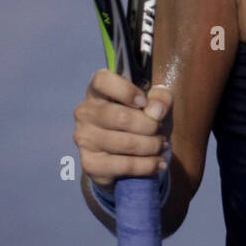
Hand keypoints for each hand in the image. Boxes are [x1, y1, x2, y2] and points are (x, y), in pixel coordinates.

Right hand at [73, 69, 171, 191]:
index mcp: (98, 90)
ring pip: (126, 143)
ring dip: (152, 146)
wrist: (125, 155)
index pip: (102, 80)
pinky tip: (158, 163)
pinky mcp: (90, 163)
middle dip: (149, 125)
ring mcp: (84, 138)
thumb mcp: (155, 104)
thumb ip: (161, 98)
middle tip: (160, 130)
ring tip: (161, 145)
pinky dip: (148, 165)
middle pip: (120, 117)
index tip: (144, 102)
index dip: (126, 90)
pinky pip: (124, 165)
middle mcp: (85, 112)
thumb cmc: (139, 119)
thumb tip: (156, 110)